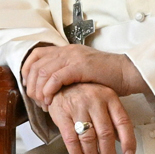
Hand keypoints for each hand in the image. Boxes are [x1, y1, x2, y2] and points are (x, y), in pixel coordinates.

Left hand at [22, 43, 149, 105]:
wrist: (127, 73)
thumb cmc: (106, 76)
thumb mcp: (81, 71)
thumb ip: (65, 74)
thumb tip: (47, 86)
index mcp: (66, 50)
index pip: (36, 55)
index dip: (27, 71)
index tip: (28, 86)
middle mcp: (67, 51)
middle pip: (36, 65)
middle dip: (32, 85)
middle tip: (36, 100)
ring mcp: (73, 57)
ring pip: (43, 72)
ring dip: (39, 90)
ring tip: (44, 103)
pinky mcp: (79, 67)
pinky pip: (55, 78)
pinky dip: (49, 91)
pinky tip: (50, 100)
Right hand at [48, 82, 134, 153]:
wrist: (59, 84)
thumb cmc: (83, 94)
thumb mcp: (102, 100)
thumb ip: (112, 118)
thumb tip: (122, 140)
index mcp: (109, 97)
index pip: (123, 122)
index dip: (128, 141)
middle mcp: (95, 101)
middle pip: (105, 133)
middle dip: (107, 153)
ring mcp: (78, 107)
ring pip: (88, 138)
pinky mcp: (62, 115)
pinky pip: (71, 139)